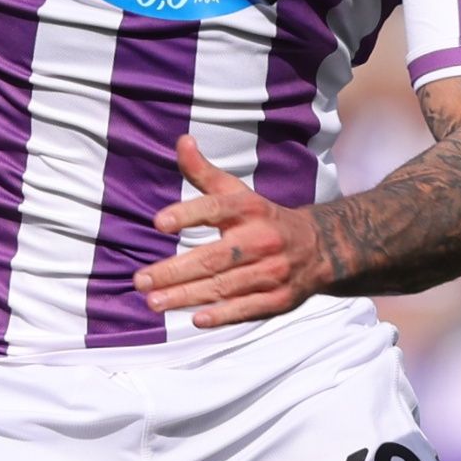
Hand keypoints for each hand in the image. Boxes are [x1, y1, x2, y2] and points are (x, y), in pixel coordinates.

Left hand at [131, 136, 330, 326]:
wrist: (319, 247)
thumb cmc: (263, 218)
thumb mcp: (238, 192)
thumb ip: (204, 172)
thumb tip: (181, 141)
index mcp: (251, 209)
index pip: (216, 209)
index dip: (188, 214)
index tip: (158, 223)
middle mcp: (263, 239)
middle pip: (214, 258)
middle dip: (175, 270)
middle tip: (140, 280)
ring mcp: (273, 271)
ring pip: (225, 286)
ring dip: (187, 296)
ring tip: (153, 302)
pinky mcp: (280, 299)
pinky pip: (248, 308)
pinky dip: (223, 314)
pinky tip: (196, 319)